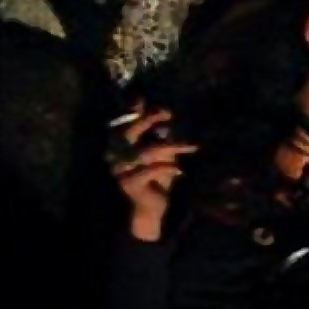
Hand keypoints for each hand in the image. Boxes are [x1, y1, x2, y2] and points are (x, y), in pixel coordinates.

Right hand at [108, 104, 196, 240]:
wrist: (152, 207)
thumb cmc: (158, 177)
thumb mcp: (163, 153)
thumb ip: (160, 135)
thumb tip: (164, 113)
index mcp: (120, 145)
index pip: (122, 122)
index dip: (132, 111)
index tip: (145, 101)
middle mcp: (116, 155)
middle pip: (129, 132)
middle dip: (149, 120)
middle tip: (169, 113)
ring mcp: (121, 170)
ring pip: (146, 151)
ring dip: (171, 146)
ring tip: (192, 146)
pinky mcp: (130, 184)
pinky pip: (149, 170)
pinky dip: (166, 167)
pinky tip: (180, 169)